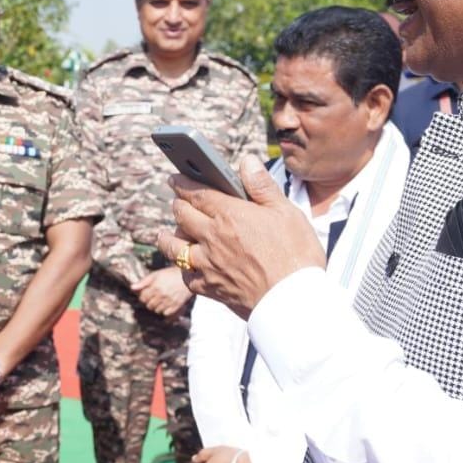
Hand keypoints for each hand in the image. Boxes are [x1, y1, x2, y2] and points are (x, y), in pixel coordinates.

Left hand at [134, 266, 192, 318]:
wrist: (188, 277)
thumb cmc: (170, 274)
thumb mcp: (156, 274)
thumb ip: (143, 282)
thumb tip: (132, 288)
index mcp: (155, 288)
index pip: (142, 298)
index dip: (143, 297)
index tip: (147, 294)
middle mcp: (161, 296)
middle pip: (149, 306)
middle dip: (149, 302)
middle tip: (154, 297)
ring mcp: (169, 302)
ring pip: (156, 311)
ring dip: (156, 307)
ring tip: (160, 300)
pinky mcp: (176, 306)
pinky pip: (166, 313)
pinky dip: (164, 310)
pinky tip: (166, 304)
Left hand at [158, 155, 326, 318]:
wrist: (294, 301)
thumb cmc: (296, 255)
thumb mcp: (286, 212)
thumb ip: (262, 186)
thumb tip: (246, 161)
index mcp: (230, 215)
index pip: (197, 192)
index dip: (183, 183)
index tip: (176, 178)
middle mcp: (212, 238)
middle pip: (182, 216)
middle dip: (178, 205)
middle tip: (178, 201)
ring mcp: (207, 264)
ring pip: (174, 247)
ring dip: (168, 237)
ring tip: (166, 234)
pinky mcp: (209, 288)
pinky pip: (186, 276)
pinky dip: (184, 268)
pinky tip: (186, 266)